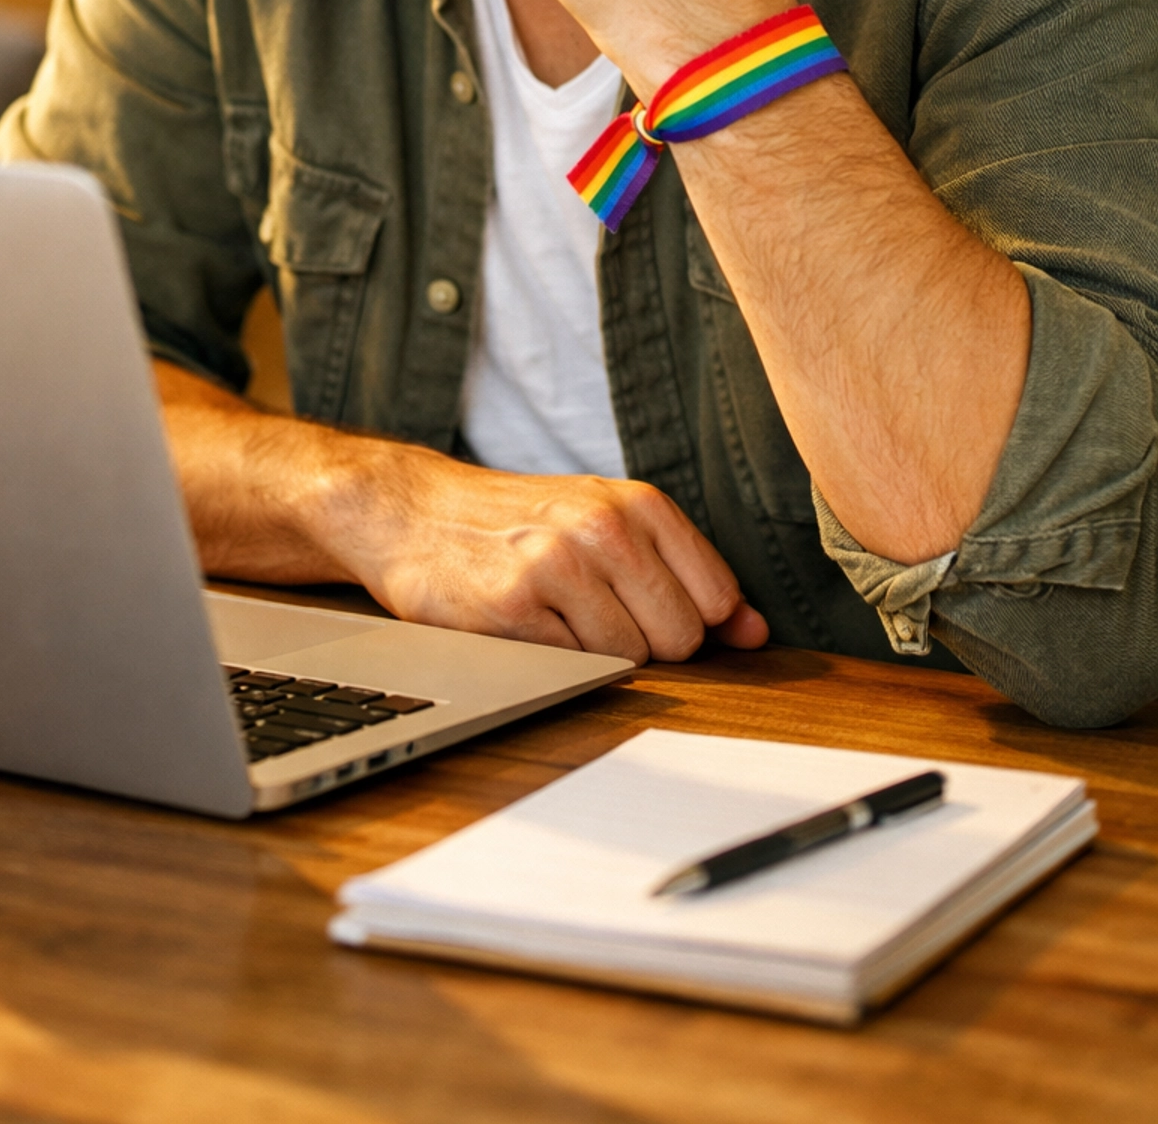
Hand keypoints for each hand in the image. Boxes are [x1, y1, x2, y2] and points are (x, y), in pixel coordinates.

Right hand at [338, 448, 768, 662]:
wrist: (416, 512)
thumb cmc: (521, 521)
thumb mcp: (610, 522)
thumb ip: (689, 574)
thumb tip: (755, 633)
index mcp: (638, 503)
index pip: (718, 599)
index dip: (687, 619)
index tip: (644, 606)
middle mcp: (603, 526)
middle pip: (681, 638)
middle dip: (645, 643)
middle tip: (591, 611)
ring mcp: (557, 564)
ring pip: (630, 660)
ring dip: (594, 653)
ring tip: (555, 614)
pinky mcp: (514, 607)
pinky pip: (575, 669)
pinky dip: (554, 660)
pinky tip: (527, 625)